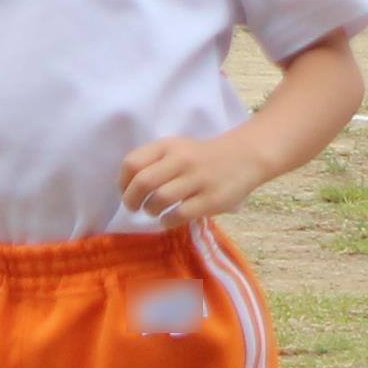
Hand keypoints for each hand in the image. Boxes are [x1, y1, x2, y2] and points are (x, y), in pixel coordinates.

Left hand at [121, 132, 265, 228]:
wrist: (244, 157)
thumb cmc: (201, 158)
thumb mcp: (176, 150)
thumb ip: (153, 163)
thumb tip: (127, 189)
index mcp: (168, 146)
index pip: (132, 163)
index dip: (123, 182)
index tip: (126, 192)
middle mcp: (181, 160)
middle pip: (143, 182)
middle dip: (131, 200)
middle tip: (133, 207)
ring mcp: (198, 179)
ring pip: (160, 199)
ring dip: (150, 210)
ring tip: (154, 211)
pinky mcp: (211, 199)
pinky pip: (180, 214)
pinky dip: (167, 221)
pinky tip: (168, 220)